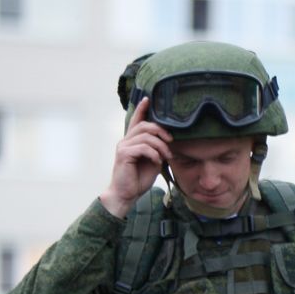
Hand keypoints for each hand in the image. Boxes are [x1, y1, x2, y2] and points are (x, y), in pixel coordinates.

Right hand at [100, 98, 171, 217]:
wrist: (127, 194)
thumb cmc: (139, 178)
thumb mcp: (153, 161)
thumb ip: (157, 149)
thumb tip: (169, 141)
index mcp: (132, 141)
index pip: (136, 120)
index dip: (142, 109)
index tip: (148, 98)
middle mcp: (125, 140)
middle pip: (144, 125)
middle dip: (161, 131)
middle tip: (171, 142)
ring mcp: (123, 146)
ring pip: (146, 136)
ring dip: (161, 146)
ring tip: (167, 156)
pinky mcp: (124, 154)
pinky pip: (143, 148)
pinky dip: (154, 154)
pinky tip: (157, 162)